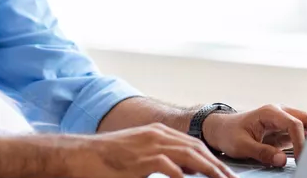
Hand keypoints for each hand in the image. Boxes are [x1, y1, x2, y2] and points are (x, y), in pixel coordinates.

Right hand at [65, 123, 239, 177]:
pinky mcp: (141, 159)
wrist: (81, 156)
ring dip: (209, 170)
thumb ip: (162, 160)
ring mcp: (150, 145)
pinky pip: (169, 167)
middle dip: (217, 165)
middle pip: (197, 148)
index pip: (194, 144)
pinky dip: (183, 176)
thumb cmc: (107, 160)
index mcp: (158, 132)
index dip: (212, 158)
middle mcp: (157, 134)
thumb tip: (184, 172)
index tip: (225, 172)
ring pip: (190, 155)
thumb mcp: (139, 156)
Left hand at [201, 105, 306, 167]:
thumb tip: (282, 160)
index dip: (301, 142)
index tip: (301, 159)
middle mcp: (280, 112)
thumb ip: (262, 152)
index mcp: (270, 112)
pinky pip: (302, 134)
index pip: (294, 124)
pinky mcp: (285, 130)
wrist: (221, 130)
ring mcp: (284, 120)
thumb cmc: (229, 134)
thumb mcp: (242, 146)